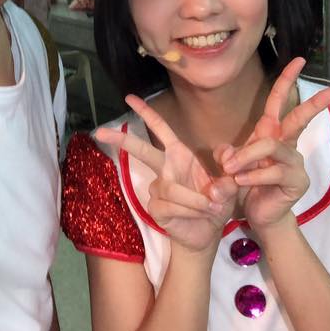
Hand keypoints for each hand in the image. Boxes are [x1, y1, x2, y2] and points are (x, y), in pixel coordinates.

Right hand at [96, 94, 236, 253]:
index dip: (146, 113)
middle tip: (99, 132)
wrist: (208, 233)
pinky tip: (199, 215)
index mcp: (179, 155)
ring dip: (195, 199)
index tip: (129, 97)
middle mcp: (164, 168)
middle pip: (141, 150)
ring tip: (211, 207)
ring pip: (171, 188)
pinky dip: (190, 210)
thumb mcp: (230, 185)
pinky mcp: (155, 208)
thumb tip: (223, 161)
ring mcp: (157, 189)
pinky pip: (170, 206)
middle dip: (121, 140)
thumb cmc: (216, 203)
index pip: (161, 130)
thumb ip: (229, 171)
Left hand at [218, 57, 329, 231]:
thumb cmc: (248, 185)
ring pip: (270, 146)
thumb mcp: (231, 165)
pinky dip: (251, 176)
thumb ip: (227, 154)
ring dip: (247, 156)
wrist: (259, 215)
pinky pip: (271, 171)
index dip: (287, 80)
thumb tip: (226, 153)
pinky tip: (240, 182)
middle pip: (300, 118)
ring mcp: (294, 162)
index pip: (279, 101)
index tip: (299, 60)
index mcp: (271, 133)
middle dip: (316, 103)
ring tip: (231, 170)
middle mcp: (286, 144)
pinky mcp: (295, 180)